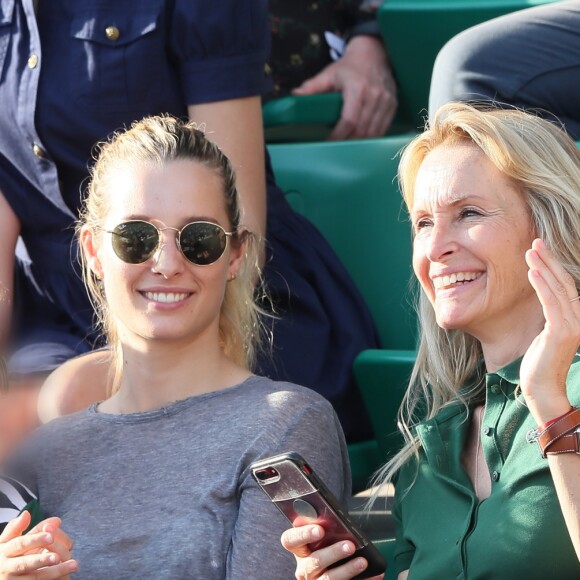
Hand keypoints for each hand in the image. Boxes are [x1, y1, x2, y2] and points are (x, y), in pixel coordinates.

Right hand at [0, 511, 77, 577]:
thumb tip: (27, 514)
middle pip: (25, 563)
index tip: (50, 536)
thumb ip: (17, 527)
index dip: (35, 540)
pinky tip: (67, 575)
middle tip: (57, 556)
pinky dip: (54, 579)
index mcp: (5, 552)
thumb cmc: (6, 555)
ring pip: (36, 577)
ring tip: (74, 564)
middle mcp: (7, 568)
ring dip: (55, 571)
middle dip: (42, 559)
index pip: (20, 544)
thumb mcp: (6, 542)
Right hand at [281, 524, 383, 579]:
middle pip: (314, 562)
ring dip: (347, 570)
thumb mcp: (324, 537)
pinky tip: (375, 574)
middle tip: (350, 545)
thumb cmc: (329, 545)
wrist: (332, 569)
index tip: (320, 530)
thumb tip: (341, 521)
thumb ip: (327, 528)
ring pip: (328, 579)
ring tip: (363, 561)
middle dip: (333, 553)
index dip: (303, 535)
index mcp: (299, 548)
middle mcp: (304, 568)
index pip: (290, 540)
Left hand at [293, 36, 396, 140]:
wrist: (374, 52)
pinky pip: (383, 128)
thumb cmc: (349, 66)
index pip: (349, 120)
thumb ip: (312, 86)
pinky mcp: (393, 105)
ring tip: (348, 146)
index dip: (338, 135)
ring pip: (374, 132)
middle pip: (362, 130)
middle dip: (348, 142)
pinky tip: (361, 139)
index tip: (328, 142)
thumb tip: (295, 96)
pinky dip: (372, 137)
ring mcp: (386, 101)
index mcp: (358, 88)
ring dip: (360, 142)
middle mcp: (375, 95)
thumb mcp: (329, 74)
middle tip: (336, 148)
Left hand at [520, 238, 579, 424]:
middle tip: (535, 242)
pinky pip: (551, 303)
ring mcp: (572, 326)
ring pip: (558, 289)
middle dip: (549, 261)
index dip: (553, 267)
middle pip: (564, 282)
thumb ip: (549, 316)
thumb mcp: (545, 334)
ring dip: (543, 268)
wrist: (542, 388)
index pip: (565, 286)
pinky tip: (532, 272)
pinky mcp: (561, 332)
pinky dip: (541, 285)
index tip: (539, 250)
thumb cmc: (539, 363)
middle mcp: (577, 319)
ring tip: (530, 252)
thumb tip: (543, 298)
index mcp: (575, 319)